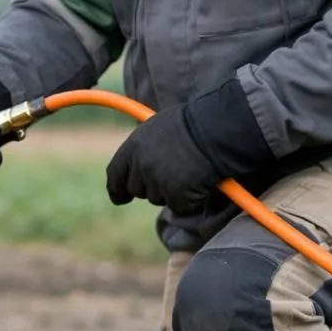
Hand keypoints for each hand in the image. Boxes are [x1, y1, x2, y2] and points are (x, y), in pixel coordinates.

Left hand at [105, 78, 272, 214]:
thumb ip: (144, 148)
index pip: (115, 175)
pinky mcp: (178, 197)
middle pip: (138, 190)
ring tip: (189, 170)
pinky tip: (200, 180)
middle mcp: (142, 167)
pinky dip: (190, 199)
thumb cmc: (192, 123)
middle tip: (173, 171)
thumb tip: (138, 164)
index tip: (121, 197)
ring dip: (172, 191)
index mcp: (133, 147)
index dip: (117, 189)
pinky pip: (180, 206)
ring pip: (159, 199)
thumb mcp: (158, 128)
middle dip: (152, 186)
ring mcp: (159, 183)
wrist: (217, 130)